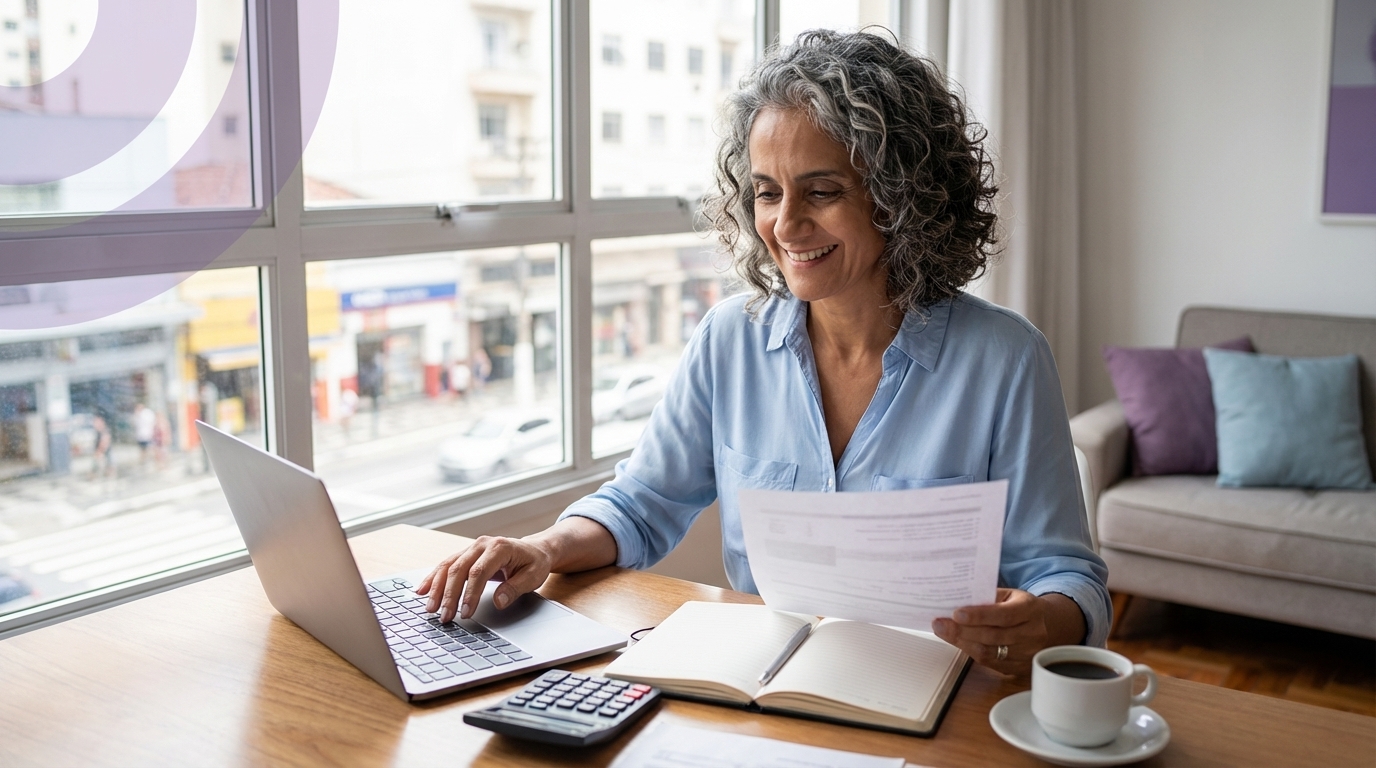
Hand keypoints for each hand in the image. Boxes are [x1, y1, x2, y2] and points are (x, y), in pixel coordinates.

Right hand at [415, 535, 552, 622]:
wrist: (534, 549)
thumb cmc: (534, 563)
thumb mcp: (533, 576)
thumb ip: (515, 588)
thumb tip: (498, 601)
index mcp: (499, 547)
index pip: (479, 572)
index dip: (470, 594)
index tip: (465, 613)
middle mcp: (481, 544)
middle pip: (459, 569)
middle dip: (449, 595)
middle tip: (445, 617)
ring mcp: (471, 547)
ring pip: (448, 566)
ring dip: (436, 588)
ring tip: (430, 609)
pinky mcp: (465, 554)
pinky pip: (446, 565)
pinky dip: (433, 578)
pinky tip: (422, 590)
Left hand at [931, 589, 1083, 674]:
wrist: (1049, 626)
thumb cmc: (1022, 607)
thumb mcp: (1010, 595)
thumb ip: (988, 598)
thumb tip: (957, 600)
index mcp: (1031, 610)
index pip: (1003, 615)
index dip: (979, 615)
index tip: (956, 613)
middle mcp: (1033, 634)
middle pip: (993, 636)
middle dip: (962, 631)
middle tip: (940, 624)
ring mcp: (1028, 654)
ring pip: (990, 652)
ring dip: (962, 643)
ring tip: (944, 632)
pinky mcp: (1020, 668)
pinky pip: (991, 664)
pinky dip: (971, 652)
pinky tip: (958, 643)